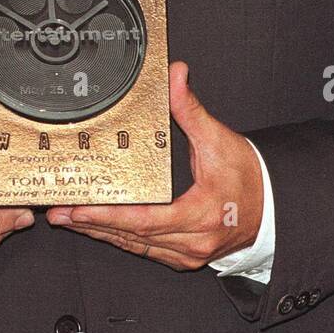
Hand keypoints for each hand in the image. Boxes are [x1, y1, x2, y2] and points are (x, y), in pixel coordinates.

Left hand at [45, 61, 263, 269]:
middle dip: (92, 225)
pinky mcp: (186, 256)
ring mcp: (188, 254)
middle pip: (132, 237)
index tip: (79, 209)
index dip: (107, 216)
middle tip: (59, 213)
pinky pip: (147, 251)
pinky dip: (122, 240)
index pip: (143, 220)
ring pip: (136, 247)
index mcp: (199, 215)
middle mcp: (192, 242)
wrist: (274, 207)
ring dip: (101, 234)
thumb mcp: (220, 139)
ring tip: (70, 220)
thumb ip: (191, 109)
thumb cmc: (250, 178)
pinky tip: (102, 230)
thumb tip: (176, 75)